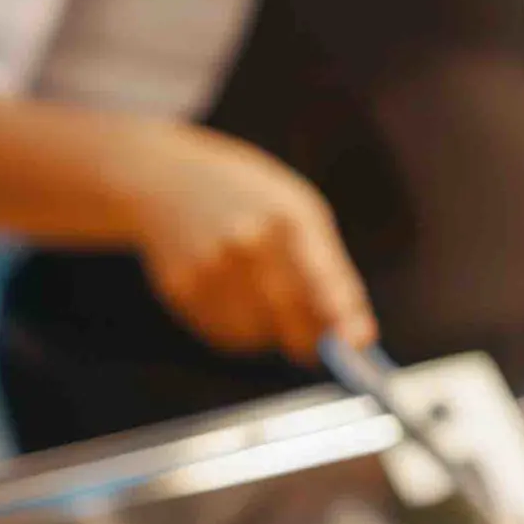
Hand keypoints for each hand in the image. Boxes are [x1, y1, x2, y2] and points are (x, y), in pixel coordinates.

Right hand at [128, 127, 373, 360]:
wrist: (163, 179)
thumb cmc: (248, 199)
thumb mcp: (296, 211)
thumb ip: (330, 271)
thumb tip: (361, 339)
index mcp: (288, 216)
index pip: (323, 276)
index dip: (340, 315)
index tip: (356, 343)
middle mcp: (247, 241)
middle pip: (291, 316)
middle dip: (310, 338)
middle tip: (319, 345)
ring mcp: (209, 266)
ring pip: (257, 335)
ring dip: (270, 332)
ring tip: (257, 292)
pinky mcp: (180, 289)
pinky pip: (224, 334)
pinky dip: (237, 328)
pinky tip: (229, 293)